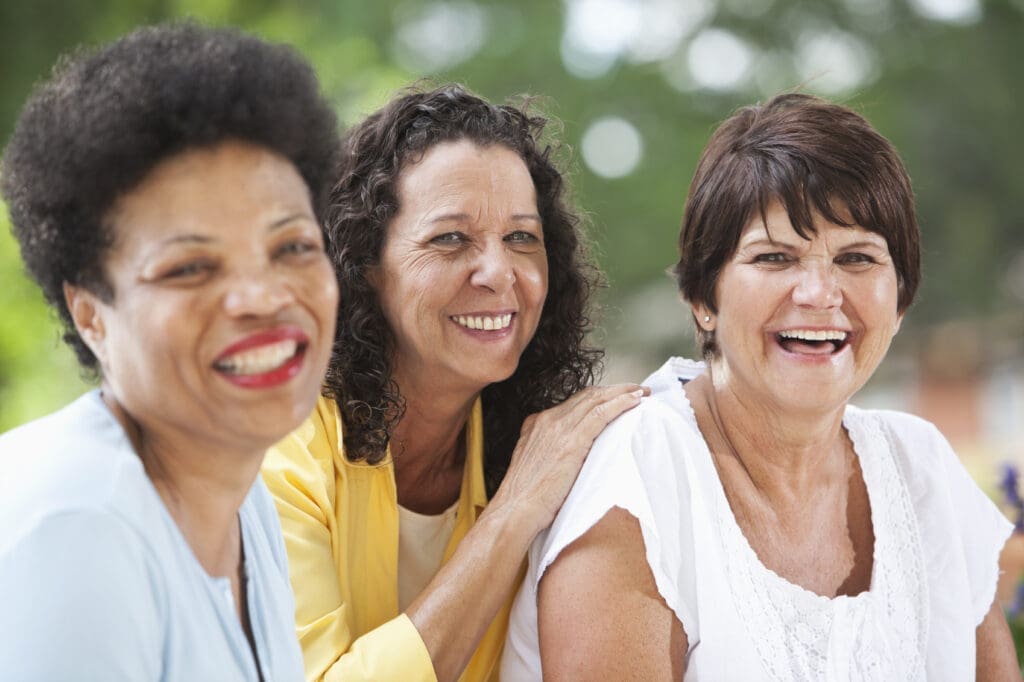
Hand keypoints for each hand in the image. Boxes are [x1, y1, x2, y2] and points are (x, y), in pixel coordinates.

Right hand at [488, 383, 647, 535]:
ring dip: (623, 392)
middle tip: (636, 390)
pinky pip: (602, 413)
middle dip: (614, 390)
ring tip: (641, 393)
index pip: (574, 402)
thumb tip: (573, 457)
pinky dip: (621, 403)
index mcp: (537, 423)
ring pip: (597, 399)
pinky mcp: (572, 440)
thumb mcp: (536, 466)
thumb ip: (551, 453)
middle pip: (587, 395)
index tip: (615, 398)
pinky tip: (635, 401)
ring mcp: (559, 427)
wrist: (514, 511)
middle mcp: (547, 419)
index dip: (598, 397)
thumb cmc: (526, 500)